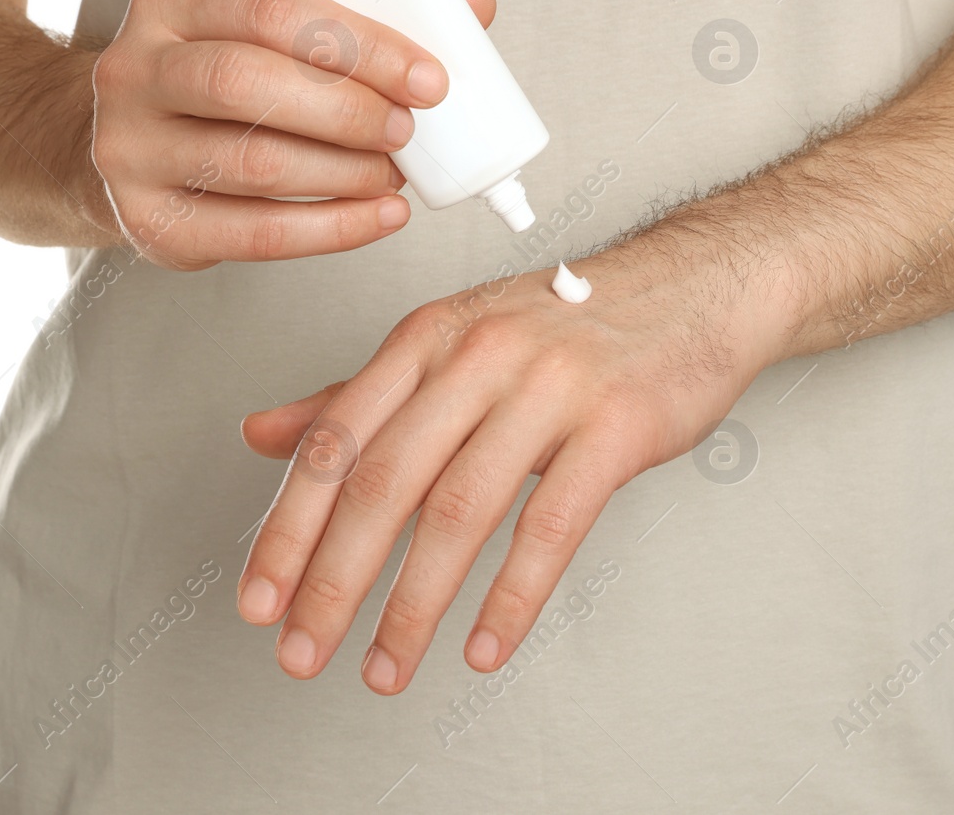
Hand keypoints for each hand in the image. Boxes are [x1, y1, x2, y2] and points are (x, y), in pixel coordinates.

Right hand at [88, 0, 495, 267]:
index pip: (272, 9)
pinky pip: (254, 234)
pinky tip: (378, 216)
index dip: (361, 45)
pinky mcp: (151, 222)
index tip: (427, 77)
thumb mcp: (266, 29)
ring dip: (345, 173)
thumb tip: (472, 4)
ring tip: (393, 173)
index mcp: (171, 1)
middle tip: (408, 130)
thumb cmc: (214, 80)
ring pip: (253, 163)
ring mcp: (132, 150)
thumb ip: (362, 14)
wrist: (107, 144)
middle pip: (248, 83)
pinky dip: (332, 229)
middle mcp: (136, 70)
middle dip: (348, 110)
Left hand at [234, 246, 782, 692]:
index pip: (337, 440)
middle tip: (303, 650)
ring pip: (461, 510)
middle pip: (386, 481)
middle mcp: (479, 355)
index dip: (289, 526)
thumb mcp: (453, 343)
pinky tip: (484, 646)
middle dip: (335, 579)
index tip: (259, 598)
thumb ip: (358, 394)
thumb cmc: (570, 324)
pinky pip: (552, 526)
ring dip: (415, 605)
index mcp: (428, 336)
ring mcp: (550, 388)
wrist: (694, 288)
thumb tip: (261, 435)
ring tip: (387, 666)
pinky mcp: (616, 426)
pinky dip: (512, 598)